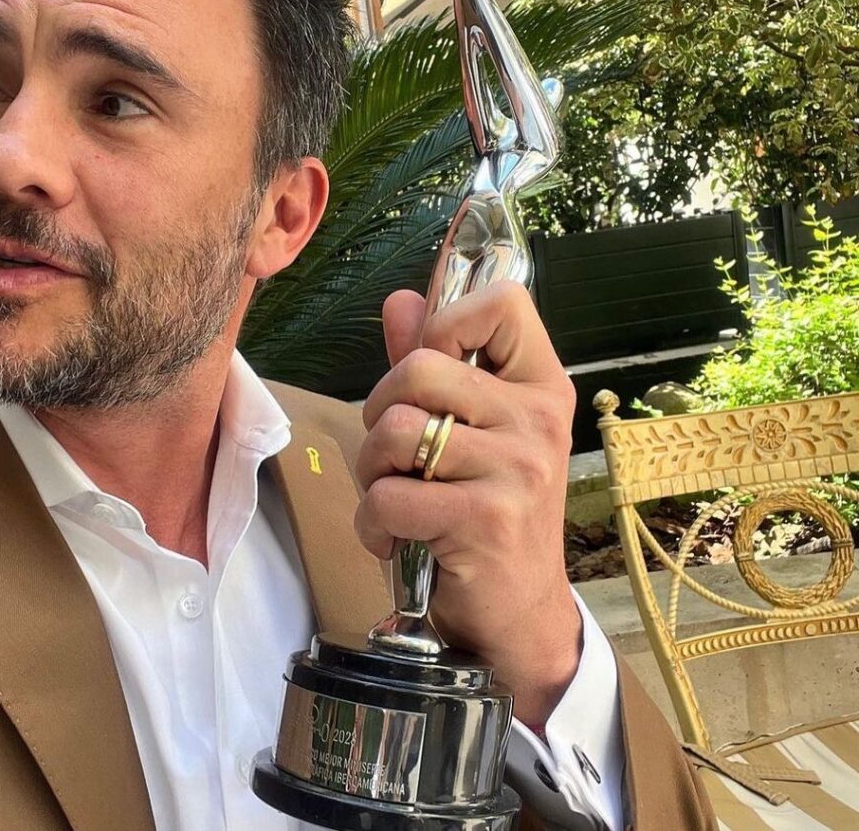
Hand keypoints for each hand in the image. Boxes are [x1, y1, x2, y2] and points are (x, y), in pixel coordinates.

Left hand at [355, 283, 581, 725]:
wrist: (521, 614)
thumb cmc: (489, 511)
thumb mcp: (470, 432)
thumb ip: (435, 364)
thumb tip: (400, 300)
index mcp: (540, 385)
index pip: (503, 302)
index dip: (446, 323)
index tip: (433, 369)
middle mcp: (537, 418)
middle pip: (418, 368)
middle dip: (379, 411)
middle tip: (394, 455)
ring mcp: (517, 468)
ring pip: (394, 430)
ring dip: (371, 470)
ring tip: (395, 496)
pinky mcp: (485, 520)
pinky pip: (387, 496)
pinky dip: (373, 524)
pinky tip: (397, 540)